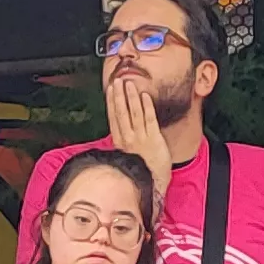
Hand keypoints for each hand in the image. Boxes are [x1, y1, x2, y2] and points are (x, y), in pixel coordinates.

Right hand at [104, 64, 172, 182]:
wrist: (153, 183)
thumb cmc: (141, 168)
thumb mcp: (126, 154)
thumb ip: (122, 139)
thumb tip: (119, 127)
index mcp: (120, 141)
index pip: (113, 117)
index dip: (111, 102)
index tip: (110, 89)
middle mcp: (128, 139)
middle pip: (121, 113)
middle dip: (119, 95)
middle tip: (118, 81)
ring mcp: (141, 138)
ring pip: (134, 113)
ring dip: (131, 97)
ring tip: (129, 83)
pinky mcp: (154, 139)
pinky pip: (149, 119)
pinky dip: (146, 106)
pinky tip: (145, 95)